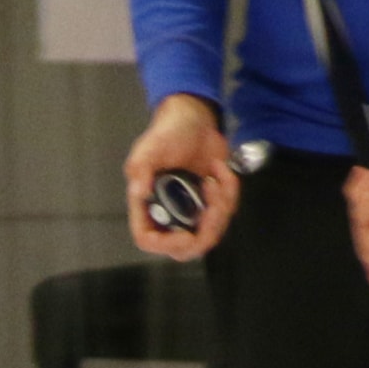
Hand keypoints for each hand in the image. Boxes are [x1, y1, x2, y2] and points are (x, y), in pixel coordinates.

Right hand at [122, 95, 239, 261]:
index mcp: (148, 204)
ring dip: (221, 207)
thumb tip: (138, 192)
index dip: (166, 244)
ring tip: (216, 179)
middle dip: (206, 232)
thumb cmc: (168, 132)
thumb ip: (140, 169)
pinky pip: (227, 212)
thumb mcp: (150, 147)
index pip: (148, 239)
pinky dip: (230, 191)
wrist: (196, 119)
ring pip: (211, 233)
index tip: (187, 234)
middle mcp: (168, 212)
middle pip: (185, 248)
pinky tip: (220, 170)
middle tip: (213, 209)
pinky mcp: (212, 203)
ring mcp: (192, 210)